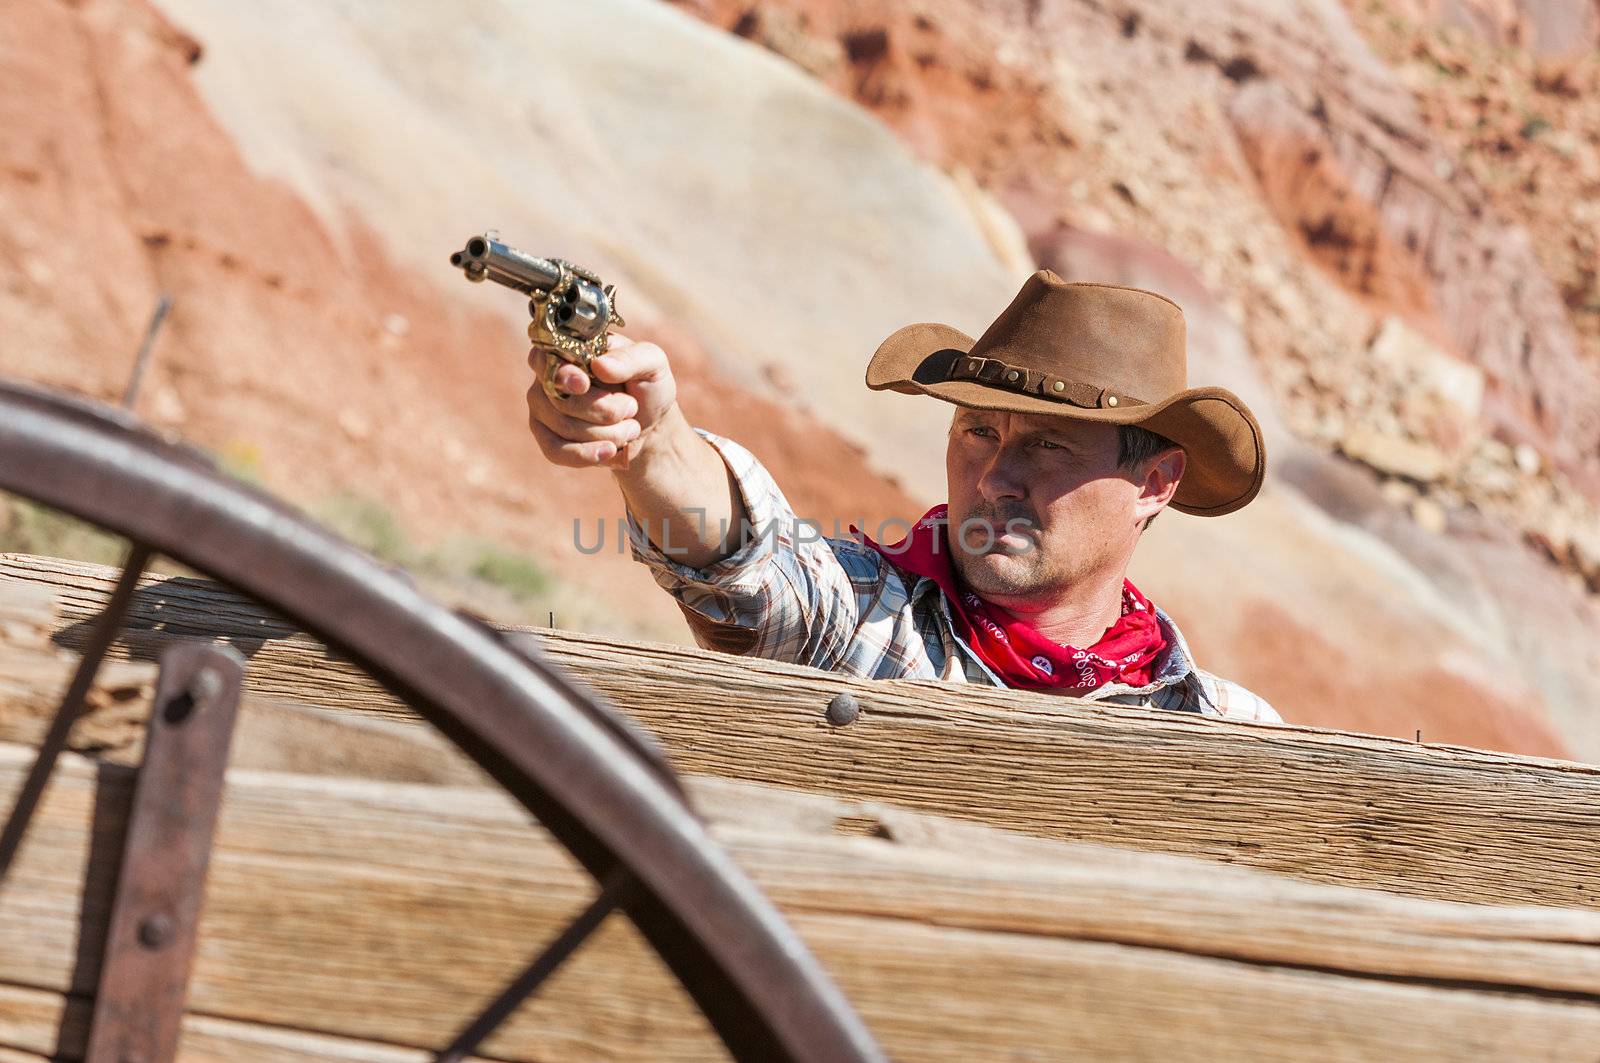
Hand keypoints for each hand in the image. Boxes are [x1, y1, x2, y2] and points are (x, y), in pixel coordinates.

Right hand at [525, 334, 677, 468]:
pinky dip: (585, 454)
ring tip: (631, 428)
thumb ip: (631, 359)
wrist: (650, 423)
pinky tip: (609, 452)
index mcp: (570, 348)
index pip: (547, 357)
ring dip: (605, 433)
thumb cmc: (646, 386)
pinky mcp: (548, 437)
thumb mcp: (652, 364)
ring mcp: (544, 407)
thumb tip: (599, 366)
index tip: (583, 384)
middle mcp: (549, 375)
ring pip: (563, 427)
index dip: (563, 374)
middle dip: (603, 410)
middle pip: (560, 399)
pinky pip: (555, 451)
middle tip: (631, 408)